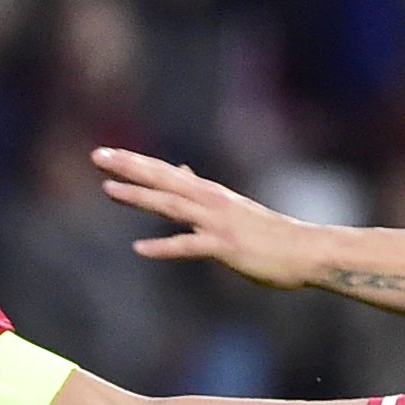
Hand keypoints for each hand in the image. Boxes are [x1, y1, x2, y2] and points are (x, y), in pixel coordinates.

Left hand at [91, 147, 318, 287]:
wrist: (307, 251)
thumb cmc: (270, 234)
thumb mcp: (231, 206)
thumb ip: (202, 190)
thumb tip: (182, 171)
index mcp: (209, 193)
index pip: (164, 172)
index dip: (134, 162)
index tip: (106, 153)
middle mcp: (210, 201)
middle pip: (162, 179)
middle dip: (129, 167)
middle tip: (97, 156)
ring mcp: (217, 222)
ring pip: (171, 205)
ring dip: (140, 197)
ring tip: (108, 190)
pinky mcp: (224, 245)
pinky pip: (188, 246)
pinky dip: (164, 247)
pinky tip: (139, 249)